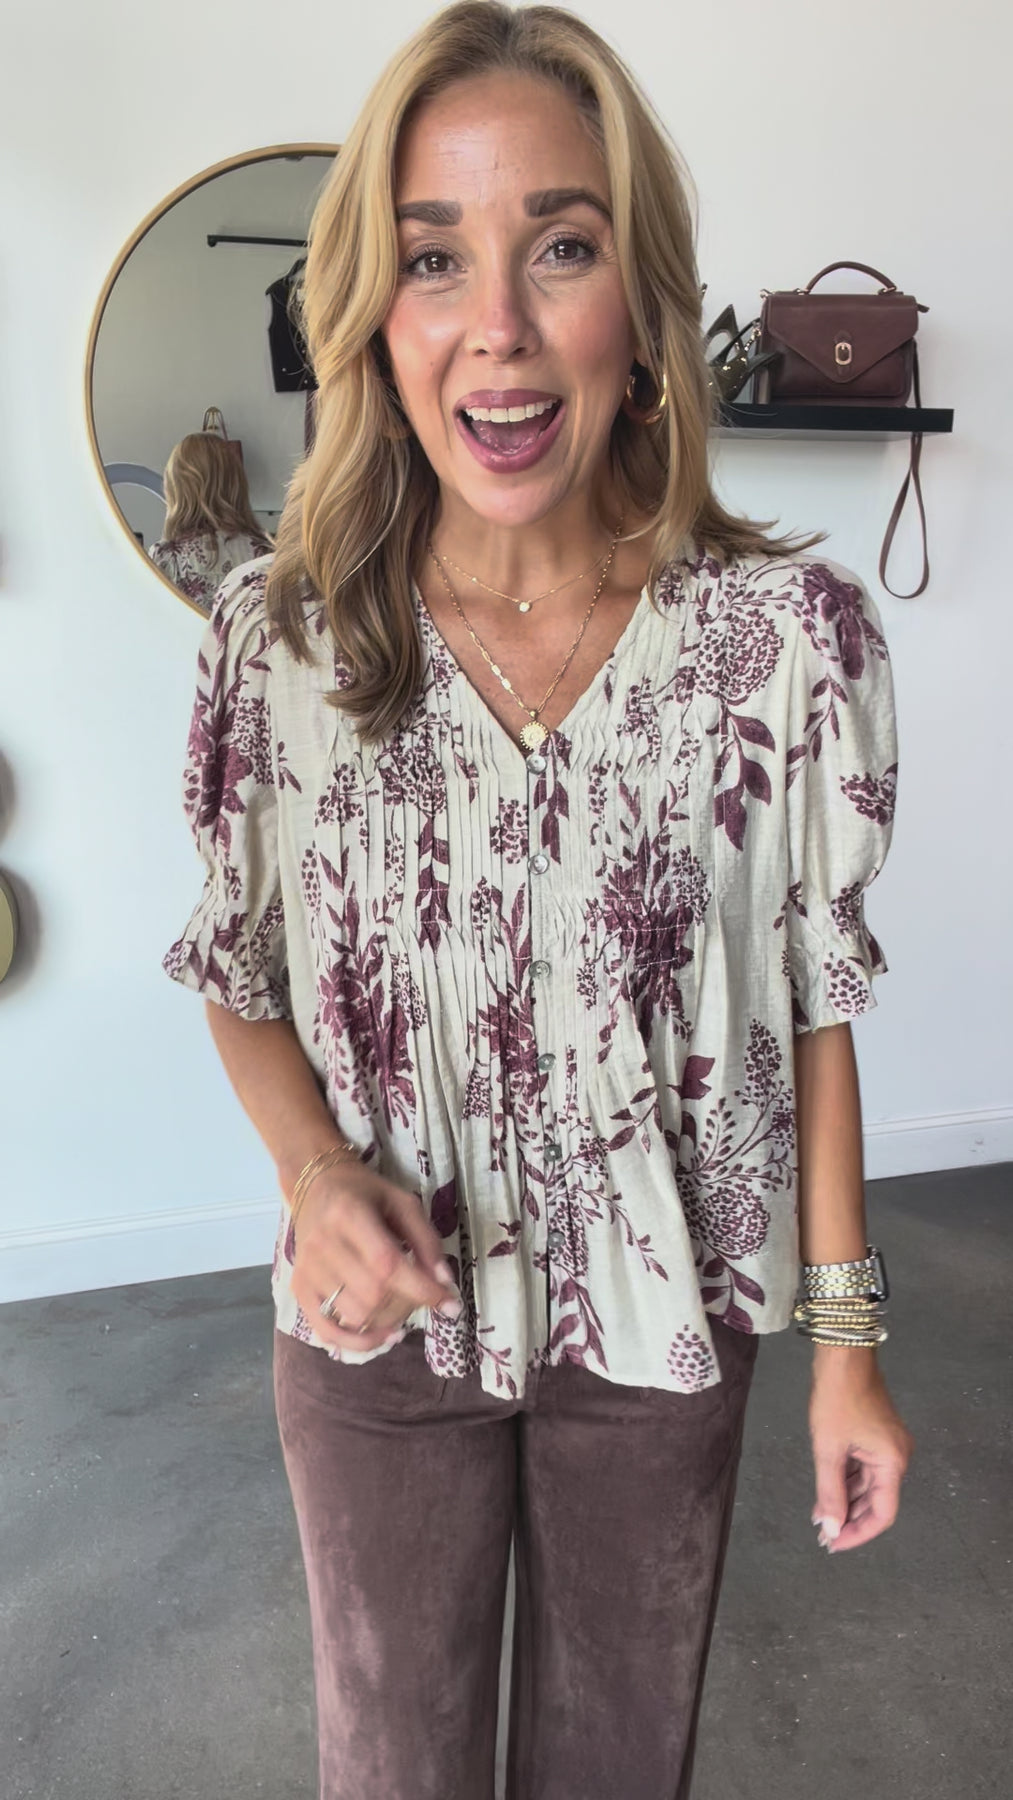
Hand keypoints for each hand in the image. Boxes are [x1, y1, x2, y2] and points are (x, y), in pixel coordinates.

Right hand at [289, 1159, 462, 1353]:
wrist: (315, 1185)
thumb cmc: (365, 1193)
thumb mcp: (403, 1203)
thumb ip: (427, 1240)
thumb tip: (444, 1282)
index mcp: (349, 1215)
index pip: (387, 1264)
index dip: (421, 1289)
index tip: (450, 1303)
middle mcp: (322, 1244)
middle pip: (372, 1295)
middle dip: (408, 1304)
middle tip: (421, 1296)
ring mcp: (307, 1270)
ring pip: (355, 1316)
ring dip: (388, 1321)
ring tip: (402, 1308)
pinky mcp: (299, 1289)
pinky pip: (327, 1331)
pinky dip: (358, 1342)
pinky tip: (383, 1335)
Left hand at [808, 1354, 914, 1553]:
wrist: (842, 1355)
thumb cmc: (836, 1400)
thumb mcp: (829, 1449)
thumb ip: (830, 1492)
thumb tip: (829, 1530)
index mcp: (893, 1462)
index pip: (882, 1513)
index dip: (859, 1533)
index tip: (833, 1544)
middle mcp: (896, 1457)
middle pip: (876, 1501)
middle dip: (850, 1519)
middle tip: (823, 1536)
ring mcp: (887, 1446)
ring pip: (868, 1485)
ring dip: (846, 1501)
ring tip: (819, 1518)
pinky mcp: (875, 1436)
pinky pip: (863, 1468)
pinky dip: (846, 1482)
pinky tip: (826, 1494)